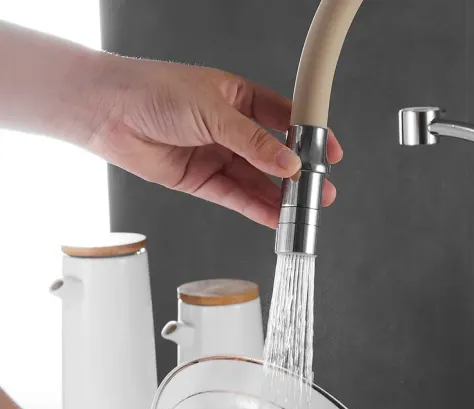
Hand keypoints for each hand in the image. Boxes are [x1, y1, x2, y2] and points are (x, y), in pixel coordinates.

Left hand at [89, 57, 342, 227]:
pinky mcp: (201, 180)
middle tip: (320, 192)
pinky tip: (274, 217)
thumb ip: (253, 142)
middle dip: (298, 176)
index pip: (284, 118)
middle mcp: (229, 129)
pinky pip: (235, 197)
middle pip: (273, 156)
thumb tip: (288, 164)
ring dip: (279, 197)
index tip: (329, 153)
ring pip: (256, 181)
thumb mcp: (214, 111)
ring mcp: (216, 155)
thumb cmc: (153, 92)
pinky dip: (255, 208)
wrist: (108, 113)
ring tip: (303, 212)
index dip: (309, 136)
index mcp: (238, 98)